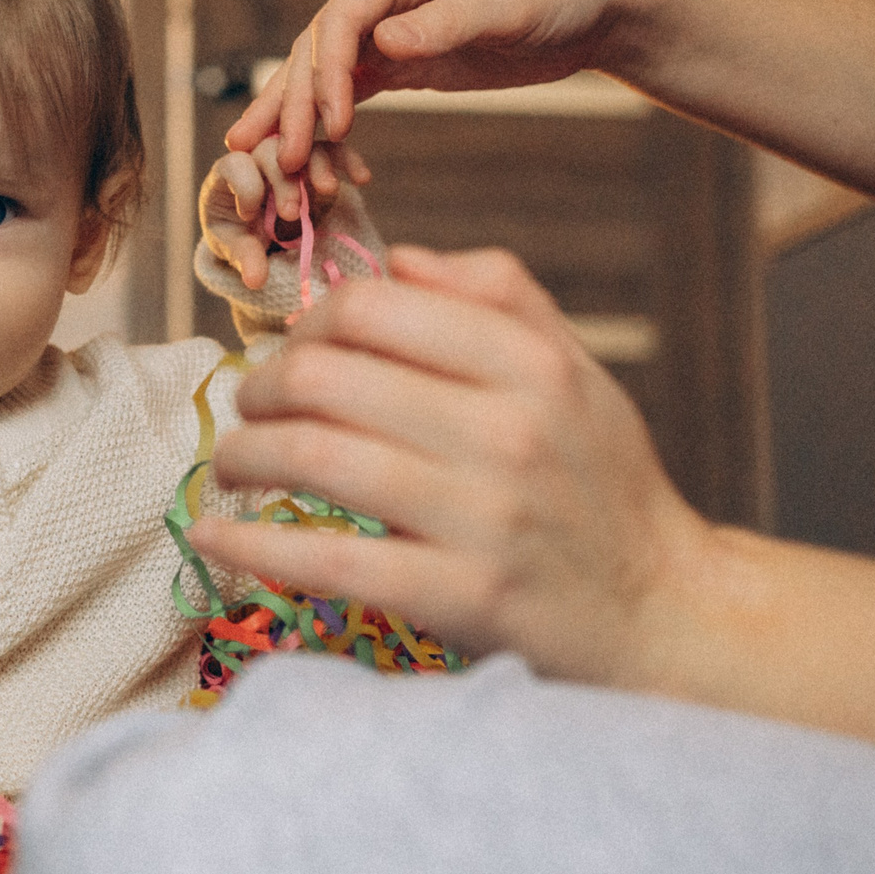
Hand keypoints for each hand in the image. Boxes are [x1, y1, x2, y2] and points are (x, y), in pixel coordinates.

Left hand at [187, 245, 711, 687]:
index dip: (309, 320)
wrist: (661, 614)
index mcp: (531, 365)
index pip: (375, 306)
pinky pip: (331, 559)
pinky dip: (253, 543)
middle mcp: (510, 432)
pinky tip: (214, 532)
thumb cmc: (603, 486)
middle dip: (261, 386)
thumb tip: (398, 259)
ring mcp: (485, 517)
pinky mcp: (463, 596)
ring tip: (233, 463)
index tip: (295, 348)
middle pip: (328, 375)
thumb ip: (497, 298)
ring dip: (244, 455)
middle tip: (249, 406)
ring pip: (316, 457)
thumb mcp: (575, 374)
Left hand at [200, 139, 370, 291]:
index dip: (244, 187)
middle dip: (283, 181)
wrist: (259, 229)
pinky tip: (362, 178)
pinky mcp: (315, 161)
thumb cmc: (239, 233)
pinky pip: (334, 152)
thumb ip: (246, 259)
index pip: (236, 165)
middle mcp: (258, 156)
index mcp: (230, 171)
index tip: (248, 215)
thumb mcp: (236, 247)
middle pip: (271, 151)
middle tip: (291, 214)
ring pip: (305, 147)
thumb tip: (256, 282)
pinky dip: (348, 161)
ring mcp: (289, 155)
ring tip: (329, 190)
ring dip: (319, 166)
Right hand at [223, 0, 662, 174]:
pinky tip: (313, 162)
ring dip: (298, 121)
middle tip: (280, 161)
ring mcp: (384, 24)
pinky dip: (329, 128)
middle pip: (319, 49)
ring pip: (323, 75)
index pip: (341, 17)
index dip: (326, 73)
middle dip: (296, 106)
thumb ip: (445, 24)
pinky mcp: (398, 59)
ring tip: (266, 166)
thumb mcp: (508, 6)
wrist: (597, 8)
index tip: (329, 126)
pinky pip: (349, 94)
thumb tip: (383, 43)